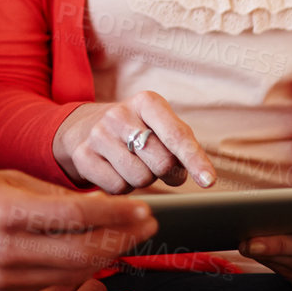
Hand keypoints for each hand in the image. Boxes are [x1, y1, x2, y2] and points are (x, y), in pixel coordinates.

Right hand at [0, 169, 155, 290]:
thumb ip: (51, 194)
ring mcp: (4, 278)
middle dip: (123, 240)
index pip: (77, 215)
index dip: (116, 213)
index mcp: (8, 210)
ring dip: (105, 257)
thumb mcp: (5, 180)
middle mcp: (7, 249)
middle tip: (147, 227)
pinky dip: (72, 271)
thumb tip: (96, 201)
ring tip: (124, 240)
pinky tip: (87, 256)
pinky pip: (48, 286)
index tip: (142, 208)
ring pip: (71, 274)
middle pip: (83, 252)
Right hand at [53, 91, 216, 193]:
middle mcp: (119, 114)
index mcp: (146, 102)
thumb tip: (202, 176)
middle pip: (161, 163)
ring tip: (133, 164)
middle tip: (159, 166)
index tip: (209, 181)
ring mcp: (98, 135)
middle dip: (167, 172)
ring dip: (143, 180)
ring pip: (140, 178)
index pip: (176, 134)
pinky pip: (117, 188)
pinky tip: (116, 170)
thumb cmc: (136, 130)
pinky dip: (123, 187)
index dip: (194, 160)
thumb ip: (182, 145)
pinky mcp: (83, 156)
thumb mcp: (159, 126)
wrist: (85, 127)